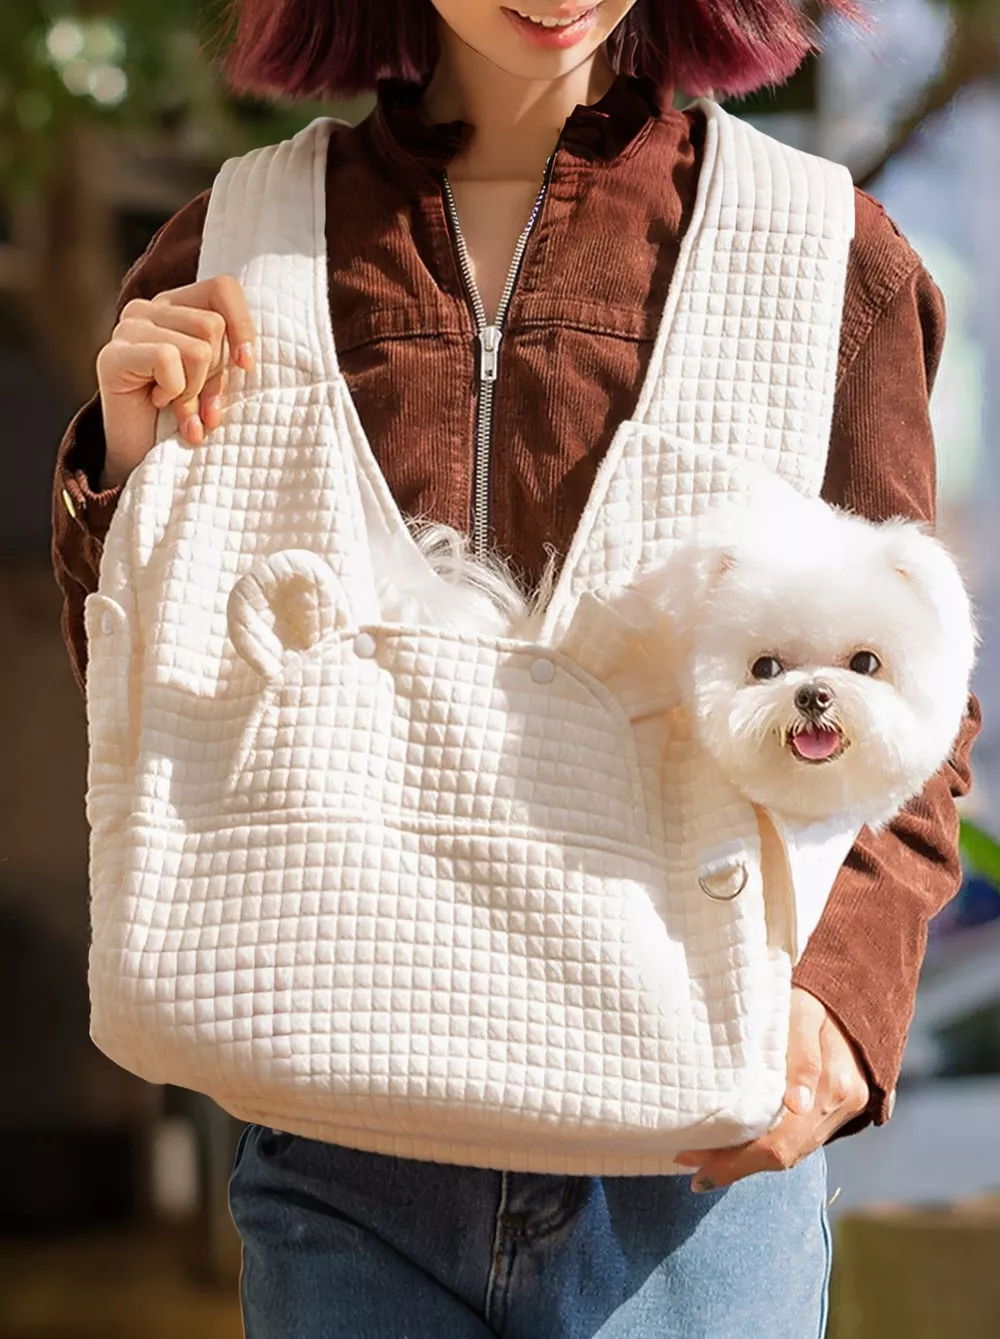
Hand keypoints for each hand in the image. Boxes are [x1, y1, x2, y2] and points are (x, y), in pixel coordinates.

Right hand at [96, 275, 256, 486]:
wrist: (143, 457)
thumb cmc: (185, 416)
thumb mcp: (217, 379)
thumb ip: (229, 354)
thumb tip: (246, 359)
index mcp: (176, 306)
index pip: (223, 288)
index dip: (242, 325)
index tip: (245, 365)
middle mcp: (148, 308)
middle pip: (213, 325)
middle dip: (215, 374)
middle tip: (201, 402)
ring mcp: (127, 328)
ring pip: (197, 347)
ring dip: (195, 389)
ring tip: (180, 406)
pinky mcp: (112, 355)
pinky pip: (168, 359)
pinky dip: (174, 391)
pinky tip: (159, 403)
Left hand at [675, 987, 869, 1191]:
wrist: (853, 994)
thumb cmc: (815, 999)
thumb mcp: (803, 1014)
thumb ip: (802, 1057)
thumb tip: (797, 1104)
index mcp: (832, 1085)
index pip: (778, 1142)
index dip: (735, 1160)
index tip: (694, 1162)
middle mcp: (841, 1105)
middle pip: (784, 1154)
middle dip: (735, 1167)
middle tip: (694, 1171)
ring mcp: (843, 1111)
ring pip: (793, 1153)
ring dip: (750, 1163)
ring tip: (708, 1165)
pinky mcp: (840, 1110)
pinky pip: (801, 1141)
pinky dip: (769, 1149)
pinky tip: (741, 1149)